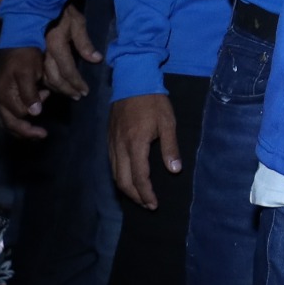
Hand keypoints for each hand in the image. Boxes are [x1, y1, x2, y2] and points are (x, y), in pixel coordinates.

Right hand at [0, 47, 48, 138]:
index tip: (46, 96)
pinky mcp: (2, 91)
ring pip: (8, 120)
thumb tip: (33, 114)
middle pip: (9, 123)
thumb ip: (29, 93)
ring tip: (37, 132)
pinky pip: (9, 111)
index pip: (18, 114)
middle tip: (43, 135)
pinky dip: (20, 117)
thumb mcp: (29, 72)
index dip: (34, 110)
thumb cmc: (24, 54)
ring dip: (23, 126)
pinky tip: (30, 113)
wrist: (16, 36)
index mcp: (3, 94)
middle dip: (26, 132)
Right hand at [41, 5, 99, 100]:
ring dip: (57, 89)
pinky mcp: (29, 57)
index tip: (85, 91)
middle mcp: (42, 52)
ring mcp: (34, 55)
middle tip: (79, 96)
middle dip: (67, 89)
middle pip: (54, 78)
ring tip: (70, 93)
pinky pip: (36, 75)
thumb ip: (85, 41)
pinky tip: (55, 86)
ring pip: (43, 79)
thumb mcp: (76, 21)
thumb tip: (97, 59)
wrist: (36, 5)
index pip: (67, 69)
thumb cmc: (61, 12)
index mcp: (55, 43)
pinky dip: (46, 83)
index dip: (76, 82)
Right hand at [109, 94, 181, 208]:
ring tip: (139, 196)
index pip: (139, 178)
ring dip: (126, 188)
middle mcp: (119, 147)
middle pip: (123, 181)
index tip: (154, 204)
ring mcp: (112, 143)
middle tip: (148, 205)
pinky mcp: (109, 138)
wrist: (132, 79)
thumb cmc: (153, 101)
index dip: (146, 194)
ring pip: (115, 174)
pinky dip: (120, 176)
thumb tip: (175, 170)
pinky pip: (112, 164)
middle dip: (135, 196)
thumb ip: (170, 147)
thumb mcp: (167, 122)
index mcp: (135, 144)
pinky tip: (128, 178)